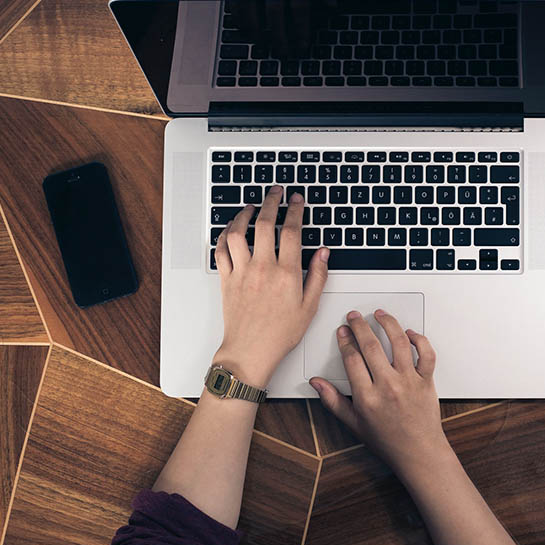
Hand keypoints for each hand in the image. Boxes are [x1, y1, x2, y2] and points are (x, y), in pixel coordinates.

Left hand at [213, 185, 328, 387]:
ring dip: (244, 214)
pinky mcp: (226, 279)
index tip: (296, 200)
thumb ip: (318, 276)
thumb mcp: (309, 307)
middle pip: (265, 223)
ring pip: (238, 232)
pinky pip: (221, 250)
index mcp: (287, 274)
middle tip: (276, 192)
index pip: (292, 231)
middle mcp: (263, 268)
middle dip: (271, 202)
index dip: (295, 210)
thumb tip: (323, 253)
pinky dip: (224, 235)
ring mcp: (242, 272)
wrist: (250, 351)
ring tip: (251, 206)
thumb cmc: (280, 334)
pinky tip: (231, 229)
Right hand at [309, 310, 449, 476]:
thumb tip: (316, 384)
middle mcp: (388, 386)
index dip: (345, 340)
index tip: (342, 331)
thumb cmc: (388, 440)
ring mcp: (409, 382)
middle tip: (355, 317)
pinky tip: (409, 333)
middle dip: (360, 326)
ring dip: (388, 324)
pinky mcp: (426, 381)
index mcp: (367, 397)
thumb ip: (333, 401)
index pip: (352, 358)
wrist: (419, 453)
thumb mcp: (354, 424)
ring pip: (399, 343)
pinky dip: (419, 340)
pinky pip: (426, 354)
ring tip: (380, 314)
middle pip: (371, 346)